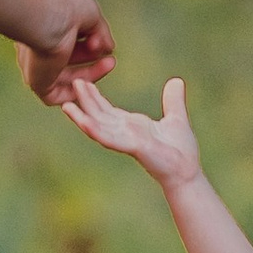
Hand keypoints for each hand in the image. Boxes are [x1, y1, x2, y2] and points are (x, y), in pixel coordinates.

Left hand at [18, 0, 113, 106]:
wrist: (46, 19)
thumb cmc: (65, 9)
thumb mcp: (90, 14)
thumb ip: (101, 31)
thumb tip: (109, 48)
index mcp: (45, 29)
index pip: (68, 42)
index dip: (90, 43)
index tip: (103, 42)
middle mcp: (38, 48)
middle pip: (69, 61)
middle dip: (93, 59)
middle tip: (111, 58)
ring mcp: (37, 67)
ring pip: (67, 78)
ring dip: (91, 74)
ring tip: (110, 63)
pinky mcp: (37, 83)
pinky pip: (57, 96)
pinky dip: (76, 92)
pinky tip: (91, 82)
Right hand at [57, 70, 201, 188]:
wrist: (187, 171)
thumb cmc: (181, 150)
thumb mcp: (176, 117)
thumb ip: (173, 100)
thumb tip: (176, 80)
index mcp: (131, 125)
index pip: (107, 110)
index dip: (94, 97)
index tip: (82, 82)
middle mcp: (124, 132)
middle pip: (98, 114)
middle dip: (85, 100)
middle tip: (71, 81)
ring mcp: (126, 140)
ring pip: (97, 126)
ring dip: (81, 116)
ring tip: (65, 104)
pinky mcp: (132, 147)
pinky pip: (109, 138)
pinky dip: (95, 129)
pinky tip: (83, 121)